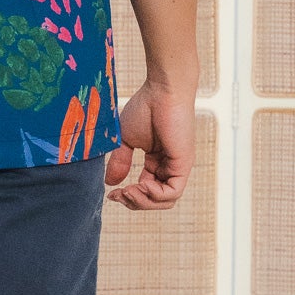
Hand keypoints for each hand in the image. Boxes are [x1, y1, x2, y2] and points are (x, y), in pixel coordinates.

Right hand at [103, 80, 195, 210]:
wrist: (161, 91)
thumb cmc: (145, 107)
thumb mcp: (126, 140)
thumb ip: (120, 162)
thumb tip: (111, 183)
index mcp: (156, 160)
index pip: (145, 189)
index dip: (128, 196)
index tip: (111, 194)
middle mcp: (168, 166)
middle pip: (156, 200)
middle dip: (135, 202)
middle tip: (120, 195)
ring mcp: (177, 166)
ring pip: (165, 201)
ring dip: (144, 201)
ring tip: (129, 190)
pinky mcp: (183, 164)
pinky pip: (173, 192)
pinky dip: (155, 194)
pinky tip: (142, 184)